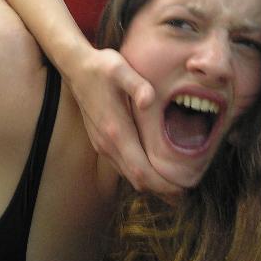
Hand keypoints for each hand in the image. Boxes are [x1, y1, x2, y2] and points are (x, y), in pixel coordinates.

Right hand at [67, 47, 182, 198]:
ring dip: (150, 184)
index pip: (141, 171)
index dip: (163, 185)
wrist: (74, 67)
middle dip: (161, 190)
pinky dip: (139, 174)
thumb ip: (136, 85)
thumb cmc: (100, 67)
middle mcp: (107, 143)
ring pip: (128, 176)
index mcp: (116, 131)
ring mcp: (102, 144)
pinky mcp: (100, 141)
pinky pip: (122, 167)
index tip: (184, 189)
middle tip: (185, 193)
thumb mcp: (120, 68)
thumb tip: (149, 99)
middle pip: (136, 180)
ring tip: (173, 185)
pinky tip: (152, 169)